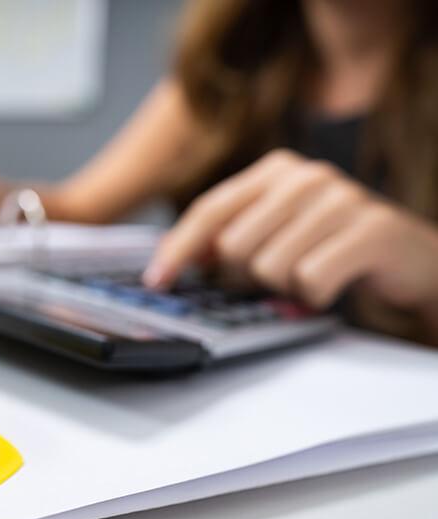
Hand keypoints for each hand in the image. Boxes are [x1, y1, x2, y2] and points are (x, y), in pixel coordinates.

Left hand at [143, 149, 437, 319]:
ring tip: (311, 275)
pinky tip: (334, 285)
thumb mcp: (277, 234)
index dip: (178, 249)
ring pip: (269, 268)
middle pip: (232, 246)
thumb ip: (229, 236)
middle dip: (246, 276)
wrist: (413, 259)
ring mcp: (341, 199)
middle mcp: (306, 176)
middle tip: (276, 277)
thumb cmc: (335, 247)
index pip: (210, 210)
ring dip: (286, 288)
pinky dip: (315, 297)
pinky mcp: (370, 230)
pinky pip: (309, 280)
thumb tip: (178, 256)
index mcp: (276, 170)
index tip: (157, 280)